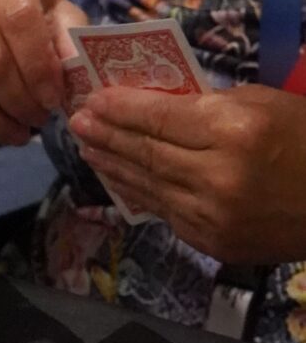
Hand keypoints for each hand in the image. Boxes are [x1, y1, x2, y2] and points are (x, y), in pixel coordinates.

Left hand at [70, 84, 305, 261]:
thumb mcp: (266, 102)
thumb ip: (209, 104)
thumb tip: (156, 105)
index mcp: (234, 131)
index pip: (159, 118)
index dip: (121, 108)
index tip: (92, 99)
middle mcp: (217, 176)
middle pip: (147, 153)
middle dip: (107, 136)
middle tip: (77, 122)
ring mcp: (214, 216)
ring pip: (149, 187)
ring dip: (113, 166)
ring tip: (88, 148)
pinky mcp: (214, 243)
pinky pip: (166, 213)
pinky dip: (140, 194)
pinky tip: (121, 179)